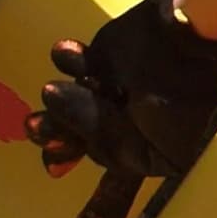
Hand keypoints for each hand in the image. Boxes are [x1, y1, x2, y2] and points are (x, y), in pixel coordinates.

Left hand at [30, 0, 216, 217]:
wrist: (179, 38)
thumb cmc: (171, 100)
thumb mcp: (150, 148)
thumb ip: (110, 152)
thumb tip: (63, 155)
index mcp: (148, 148)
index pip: (111, 169)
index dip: (90, 179)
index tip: (58, 177)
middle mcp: (129, 122)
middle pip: (81, 136)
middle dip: (59, 133)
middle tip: (36, 128)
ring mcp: (113, 91)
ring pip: (70, 105)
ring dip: (57, 102)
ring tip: (52, 90)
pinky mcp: (101, 61)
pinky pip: (73, 67)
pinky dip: (69, 61)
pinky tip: (70, 55)